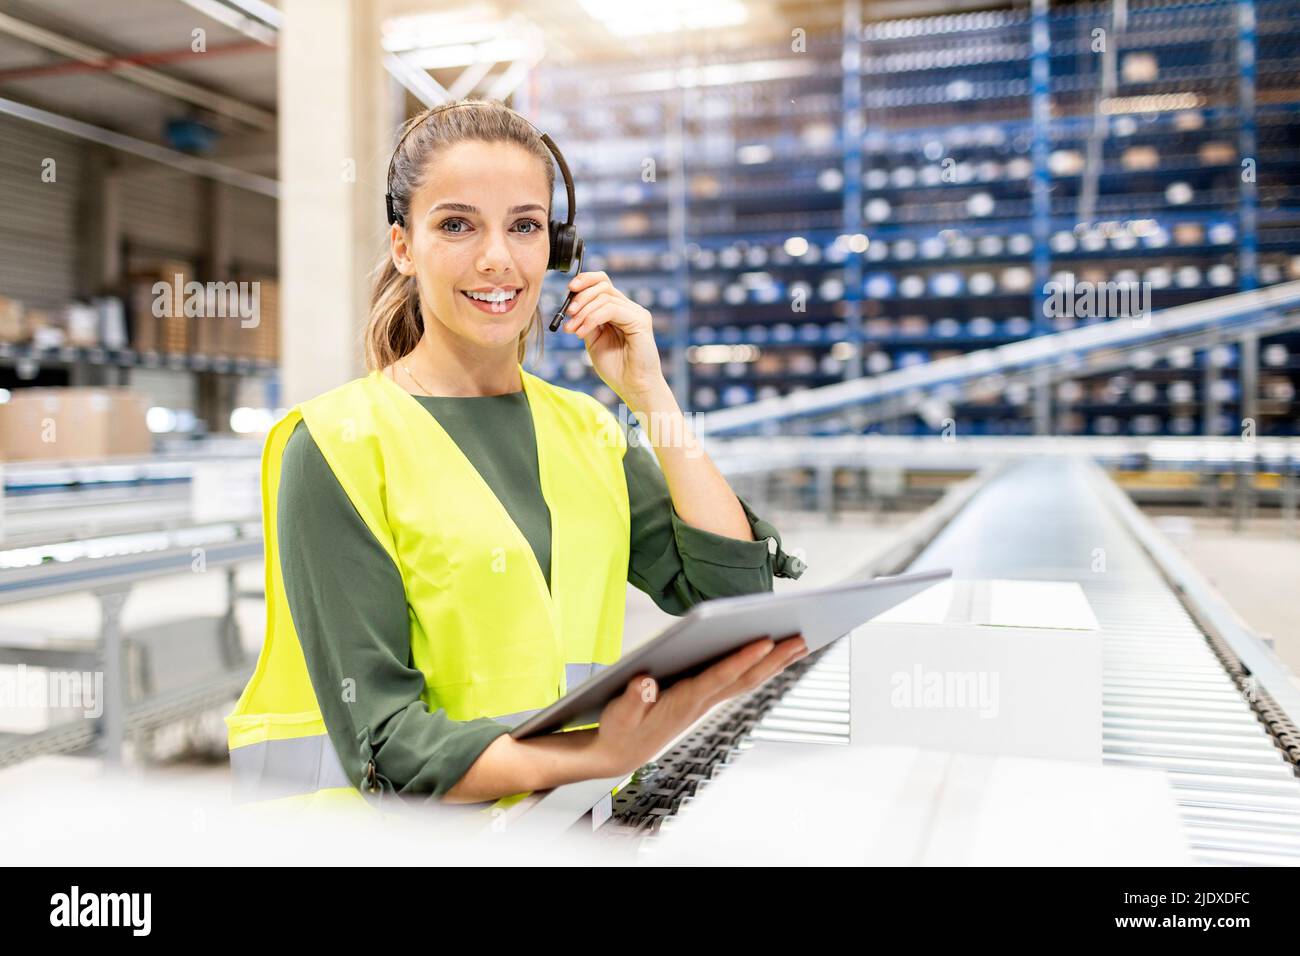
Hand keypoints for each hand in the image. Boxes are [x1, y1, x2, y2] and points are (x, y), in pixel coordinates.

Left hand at [561, 271, 665, 404]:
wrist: (633, 387)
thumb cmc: (616, 368)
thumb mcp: (594, 341)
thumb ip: (586, 322)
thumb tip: (571, 307)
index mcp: (619, 310)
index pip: (602, 283)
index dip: (584, 281)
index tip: (568, 291)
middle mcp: (629, 308)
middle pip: (603, 285)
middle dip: (580, 297)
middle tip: (568, 315)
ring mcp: (636, 313)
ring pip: (604, 297)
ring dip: (583, 312)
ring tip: (572, 330)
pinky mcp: (640, 320)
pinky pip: (610, 309)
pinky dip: (591, 319)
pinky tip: (582, 333)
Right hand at [588, 633, 808, 778]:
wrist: (620, 754)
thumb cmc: (619, 730)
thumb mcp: (619, 714)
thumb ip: (633, 699)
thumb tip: (645, 682)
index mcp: (683, 702)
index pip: (719, 677)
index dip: (742, 659)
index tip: (765, 641)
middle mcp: (701, 702)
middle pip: (745, 679)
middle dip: (774, 659)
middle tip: (802, 639)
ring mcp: (705, 702)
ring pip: (747, 681)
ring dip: (775, 664)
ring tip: (800, 644)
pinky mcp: (703, 700)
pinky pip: (738, 682)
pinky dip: (759, 668)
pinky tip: (773, 658)